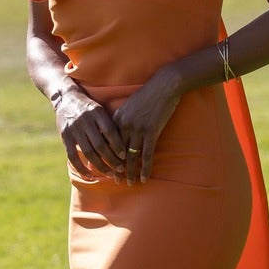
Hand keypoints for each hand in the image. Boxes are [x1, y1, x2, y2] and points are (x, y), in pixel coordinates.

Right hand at [55, 84, 128, 180]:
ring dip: (100, 165)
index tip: (125, 156)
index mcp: (96, 113)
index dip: (117, 145)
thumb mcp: (100, 111)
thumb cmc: (89, 108)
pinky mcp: (64, 137)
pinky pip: (72, 156)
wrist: (65, 98)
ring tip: (110, 174)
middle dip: (111, 159)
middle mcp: (85, 121)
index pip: (109, 131)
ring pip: (88, 152)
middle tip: (120, 169)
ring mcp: (74, 130)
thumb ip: (109, 124)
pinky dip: (81, 168)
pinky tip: (89, 175)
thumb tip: (126, 144)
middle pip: (100, 145)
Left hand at [111, 68, 181, 183]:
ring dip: (130, 172)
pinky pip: (147, 154)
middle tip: (115, 181)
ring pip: (132, 156)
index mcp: (117, 119)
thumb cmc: (147, 95)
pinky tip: (144, 178)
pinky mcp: (151, 132)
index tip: (104, 167)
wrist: (163, 86)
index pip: (108, 143)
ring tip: (129, 183)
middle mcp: (124, 125)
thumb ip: (123, 119)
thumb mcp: (129, 105)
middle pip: (118, 152)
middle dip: (116, 168)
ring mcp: (138, 129)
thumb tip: (119, 132)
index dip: (107, 157)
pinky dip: (145, 168)